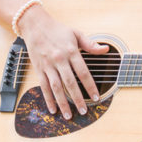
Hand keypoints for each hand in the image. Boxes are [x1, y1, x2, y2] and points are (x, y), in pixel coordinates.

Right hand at [18, 5, 108, 119]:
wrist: (35, 25)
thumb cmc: (57, 30)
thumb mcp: (76, 33)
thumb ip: (90, 44)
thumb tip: (105, 49)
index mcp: (71, 51)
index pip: (83, 72)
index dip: (90, 86)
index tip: (96, 97)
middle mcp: (59, 59)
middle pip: (70, 83)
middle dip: (77, 98)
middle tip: (84, 110)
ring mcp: (48, 65)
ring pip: (56, 87)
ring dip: (62, 103)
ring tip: (68, 116)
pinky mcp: (39, 69)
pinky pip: (44, 86)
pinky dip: (48, 99)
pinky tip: (53, 109)